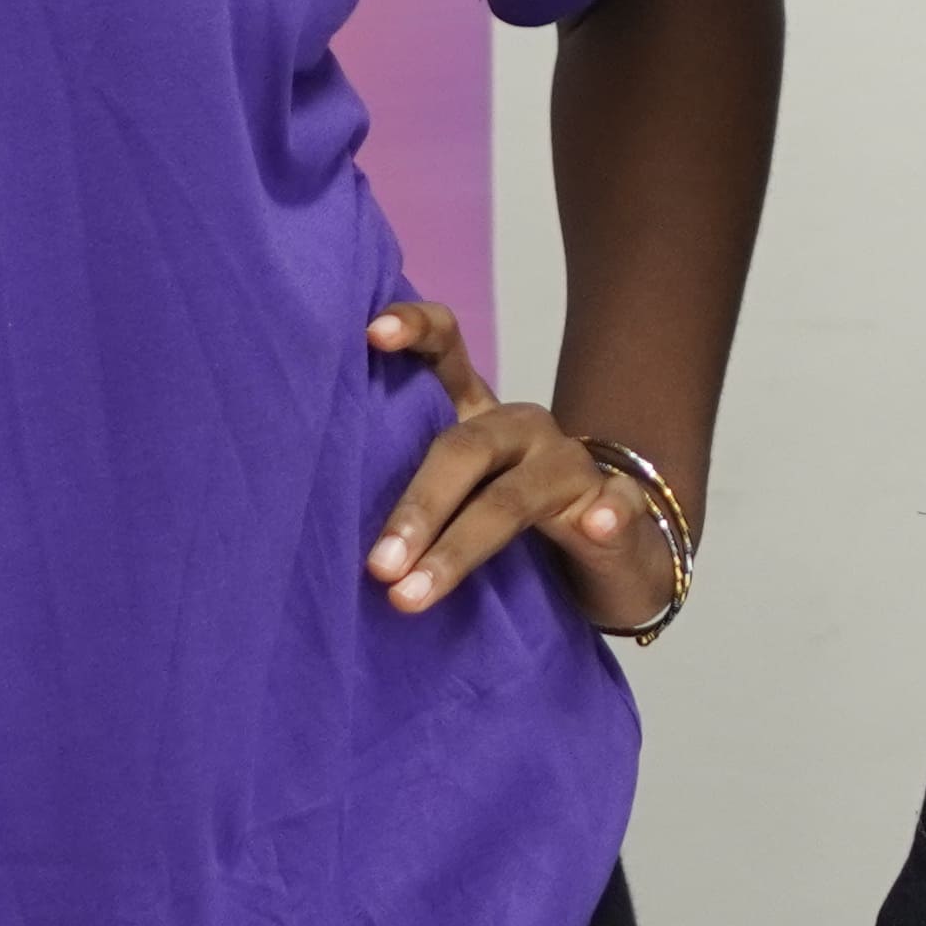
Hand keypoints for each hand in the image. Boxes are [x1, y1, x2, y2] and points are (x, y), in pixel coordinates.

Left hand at [363, 298, 679, 634]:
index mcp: (474, 418)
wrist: (606, 558)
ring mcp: (572, 469)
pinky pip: (616, 509)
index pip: (444, 353)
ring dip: (462, 546)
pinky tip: (598, 526)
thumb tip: (309, 509)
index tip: (371, 333)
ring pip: (514, 498)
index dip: (413, 331)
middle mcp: (521, 430)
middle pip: (464, 447)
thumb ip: (399, 489)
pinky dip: (607, 515)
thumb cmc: (505, 528)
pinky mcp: (617, 511)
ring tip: (414, 595)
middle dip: (417, 507)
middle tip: (377, 567)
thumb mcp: (451, 502)